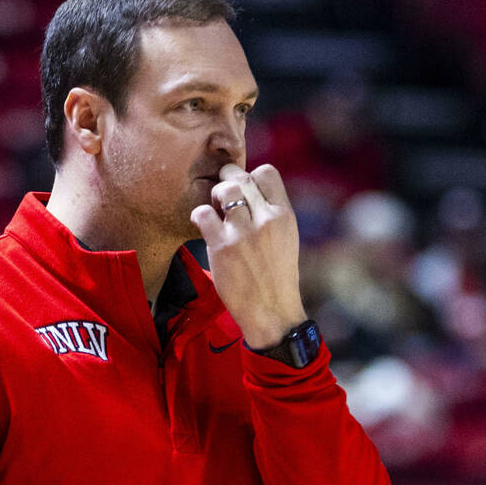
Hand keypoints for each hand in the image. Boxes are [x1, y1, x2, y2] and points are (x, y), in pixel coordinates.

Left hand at [190, 163, 304, 348]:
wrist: (272, 312)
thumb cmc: (277, 277)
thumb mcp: (286, 238)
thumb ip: (270, 213)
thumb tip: (248, 191)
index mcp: (284, 215)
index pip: (266, 172)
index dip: (250, 176)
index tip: (244, 191)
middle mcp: (265, 220)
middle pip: (241, 177)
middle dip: (228, 181)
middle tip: (222, 197)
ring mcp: (243, 233)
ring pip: (224, 189)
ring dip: (214, 196)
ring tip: (216, 212)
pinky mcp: (222, 247)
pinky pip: (203, 213)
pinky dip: (199, 216)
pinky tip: (204, 227)